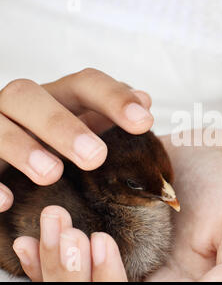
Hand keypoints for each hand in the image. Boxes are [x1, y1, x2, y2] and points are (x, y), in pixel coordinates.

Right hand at [0, 68, 152, 211]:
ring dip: (23, 148)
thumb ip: (111, 115)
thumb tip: (144, 99)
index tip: (144, 121)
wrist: (9, 163)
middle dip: (61, 125)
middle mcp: (20, 105)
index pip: (85, 83)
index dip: (114, 98)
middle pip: (29, 96)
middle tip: (95, 157)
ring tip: (51, 174)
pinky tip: (6, 201)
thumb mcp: (88, 128)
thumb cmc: (58, 143)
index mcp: (57, 96)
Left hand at [12, 142, 221, 281]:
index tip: (99, 242)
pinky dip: (40, 260)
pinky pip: (63, 266)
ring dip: (51, 265)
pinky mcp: (100, 246)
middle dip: (69, 277)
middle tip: (67, 233)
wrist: (204, 158)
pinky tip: (28, 239)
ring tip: (50, 224)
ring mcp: (119, 269)